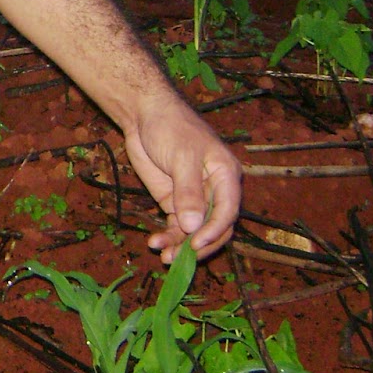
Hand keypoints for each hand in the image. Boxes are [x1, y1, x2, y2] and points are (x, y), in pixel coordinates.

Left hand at [120, 96, 241, 262]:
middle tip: (177, 257)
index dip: (214, 231)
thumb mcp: (182, 157)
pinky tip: (155, 243)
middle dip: (197, 245)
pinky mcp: (174, 201)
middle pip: (214, 227)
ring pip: (194, 231)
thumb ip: (188, 192)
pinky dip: (168, 236)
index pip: (227, 211)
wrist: (144, 114)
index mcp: (226, 175)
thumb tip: (193, 226)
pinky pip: (177, 226)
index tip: (195, 244)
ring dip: (180, 245)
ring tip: (162, 256)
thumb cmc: (171, 127)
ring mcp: (194, 198)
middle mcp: (214, 190)